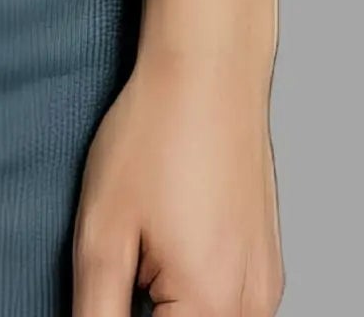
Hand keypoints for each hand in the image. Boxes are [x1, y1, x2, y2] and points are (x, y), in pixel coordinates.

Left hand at [73, 46, 283, 314]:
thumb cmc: (156, 135)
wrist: (210, 71)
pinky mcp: (266, 266)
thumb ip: (98, 309)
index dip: (119, 315)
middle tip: (125, 259)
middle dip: (146, 307)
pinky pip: (228, 304)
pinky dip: (193, 291)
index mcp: (211, 308)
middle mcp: (252, 309)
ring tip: (146, 242)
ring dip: (170, 306)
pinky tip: (169, 240)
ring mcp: (265, 288)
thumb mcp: (103, 230)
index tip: (111, 283)